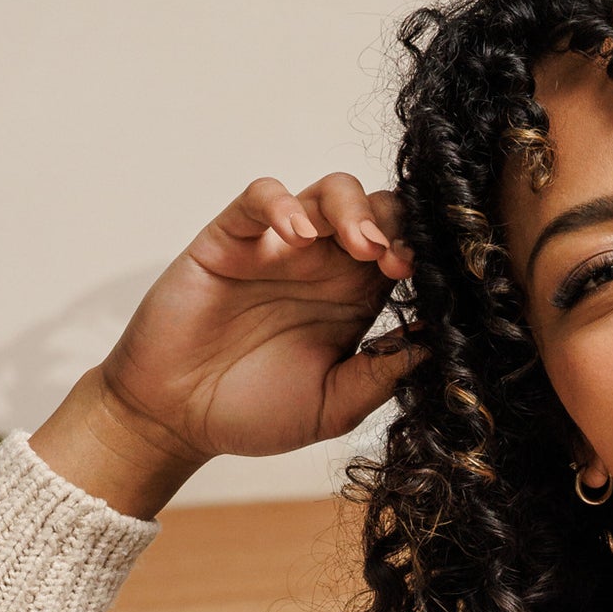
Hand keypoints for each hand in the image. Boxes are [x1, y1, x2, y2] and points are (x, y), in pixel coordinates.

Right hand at [105, 171, 420, 460]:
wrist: (177, 419)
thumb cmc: (254, 413)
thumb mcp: (333, 407)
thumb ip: (379, 376)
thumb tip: (435, 347)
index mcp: (355, 300)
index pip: (403, 253)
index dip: (421, 257)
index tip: (428, 283)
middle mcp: (324, 266)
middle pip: (377, 210)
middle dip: (397, 225)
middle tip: (397, 262)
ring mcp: (278, 248)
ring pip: (328, 192)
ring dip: (353, 209)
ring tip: (362, 246)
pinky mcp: (230, 239)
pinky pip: (259, 198)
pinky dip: (282, 204)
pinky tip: (296, 236)